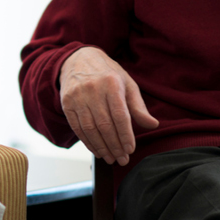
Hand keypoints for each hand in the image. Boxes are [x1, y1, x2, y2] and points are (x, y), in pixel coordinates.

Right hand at [59, 47, 158, 165]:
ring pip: (90, 129)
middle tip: (122, 159)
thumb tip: (153, 124)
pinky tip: (97, 150)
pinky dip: (87, 142)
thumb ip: (138, 106)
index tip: (130, 149)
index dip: (125, 135)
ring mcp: (77, 97)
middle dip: (115, 146)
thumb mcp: (126, 83)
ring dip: (101, 147)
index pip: (120, 115)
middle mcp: (92, 89)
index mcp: (111, 83)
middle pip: (105, 125)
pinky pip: (77, 127)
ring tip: (111, 158)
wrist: (78, 59)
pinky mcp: (66, 103)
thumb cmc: (107, 74)